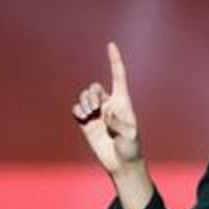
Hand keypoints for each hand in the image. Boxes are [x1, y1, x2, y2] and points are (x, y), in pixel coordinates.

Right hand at [72, 41, 141, 173]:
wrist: (121, 163)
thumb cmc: (131, 148)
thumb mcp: (131, 135)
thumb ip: (119, 123)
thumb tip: (105, 112)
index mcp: (123, 102)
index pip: (118, 76)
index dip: (114, 60)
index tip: (111, 45)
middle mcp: (109, 105)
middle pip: (95, 87)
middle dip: (91, 94)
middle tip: (94, 109)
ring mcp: (97, 114)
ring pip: (84, 97)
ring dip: (84, 102)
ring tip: (90, 115)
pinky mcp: (86, 124)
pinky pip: (76, 110)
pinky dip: (77, 111)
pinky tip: (83, 118)